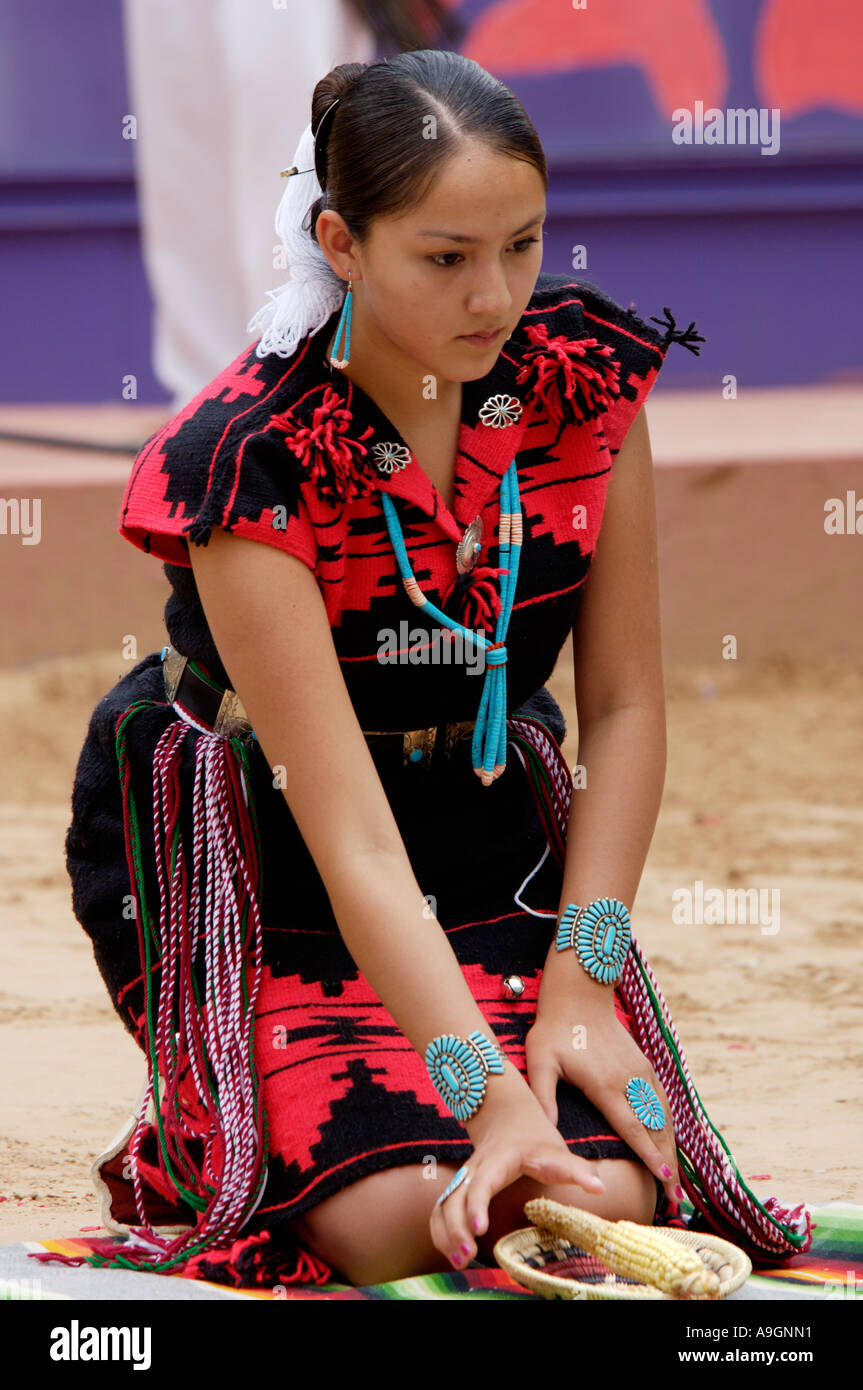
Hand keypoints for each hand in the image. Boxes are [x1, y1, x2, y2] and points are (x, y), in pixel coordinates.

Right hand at [428, 1078, 604, 1270]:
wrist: (507, 1114)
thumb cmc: (534, 1137)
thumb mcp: (556, 1149)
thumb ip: (575, 1170)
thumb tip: (599, 1188)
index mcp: (496, 1161)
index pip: (481, 1183)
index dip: (477, 1205)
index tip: (479, 1228)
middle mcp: (474, 1170)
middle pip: (454, 1198)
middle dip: (455, 1227)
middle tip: (468, 1256)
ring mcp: (463, 1179)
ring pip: (442, 1205)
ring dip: (445, 1233)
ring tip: (460, 1261)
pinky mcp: (459, 1189)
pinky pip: (440, 1210)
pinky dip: (440, 1232)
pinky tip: (453, 1253)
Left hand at [524, 996, 682, 1210]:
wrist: (579, 996)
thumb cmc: (554, 1030)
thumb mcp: (541, 1061)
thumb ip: (544, 1097)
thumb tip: (545, 1132)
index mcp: (605, 1085)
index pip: (633, 1128)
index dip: (649, 1156)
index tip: (665, 1180)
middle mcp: (630, 1081)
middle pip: (655, 1130)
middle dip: (668, 1165)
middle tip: (677, 1199)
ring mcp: (641, 1072)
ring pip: (664, 1117)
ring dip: (672, 1149)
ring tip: (676, 1180)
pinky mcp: (645, 1066)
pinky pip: (663, 1101)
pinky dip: (669, 1126)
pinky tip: (670, 1142)